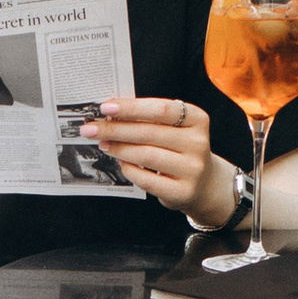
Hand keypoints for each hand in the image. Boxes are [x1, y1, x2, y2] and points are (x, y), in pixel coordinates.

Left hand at [86, 93, 232, 221]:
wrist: (205, 184)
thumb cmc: (181, 150)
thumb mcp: (175, 129)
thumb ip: (150, 119)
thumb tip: (110, 114)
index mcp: (197, 119)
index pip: (161, 110)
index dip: (131, 108)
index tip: (105, 107)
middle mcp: (197, 143)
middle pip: (149, 132)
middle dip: (115, 129)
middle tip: (92, 128)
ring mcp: (192, 169)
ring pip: (147, 155)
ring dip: (120, 149)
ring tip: (104, 144)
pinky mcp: (183, 191)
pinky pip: (148, 180)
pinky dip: (130, 170)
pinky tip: (121, 163)